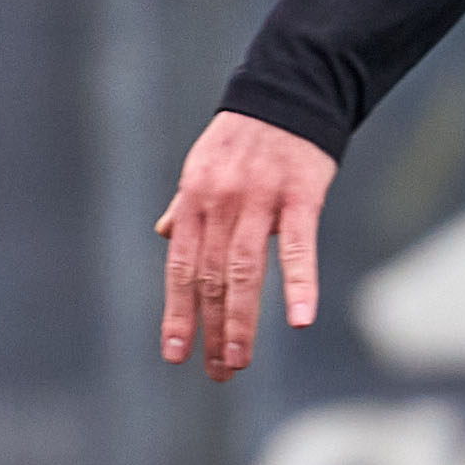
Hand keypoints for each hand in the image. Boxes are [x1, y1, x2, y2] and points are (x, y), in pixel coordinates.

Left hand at [158, 109, 339, 375]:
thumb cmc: (244, 137)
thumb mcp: (203, 167)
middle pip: (212, 279)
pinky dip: (299, 284)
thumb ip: (186, 206)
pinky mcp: (299, 194)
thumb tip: (164, 234)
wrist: (288, 91)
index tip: (176, 354)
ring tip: (240, 360)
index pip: (181, 268)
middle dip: (212, 330)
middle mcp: (219, 204)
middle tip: (217, 372)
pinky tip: (300, 319)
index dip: (178, 313)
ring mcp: (258, 200)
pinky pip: (298, 246)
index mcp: (194, 202)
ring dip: (241, 321)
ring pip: (245, 271)